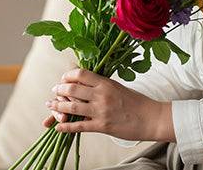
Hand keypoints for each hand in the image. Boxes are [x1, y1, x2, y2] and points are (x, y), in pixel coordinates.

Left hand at [43, 68, 174, 141]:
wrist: (152, 118)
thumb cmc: (137, 102)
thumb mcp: (118, 87)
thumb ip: (101, 84)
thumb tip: (84, 81)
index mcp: (106, 82)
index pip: (79, 74)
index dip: (67, 76)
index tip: (63, 79)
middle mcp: (101, 95)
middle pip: (72, 88)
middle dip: (59, 90)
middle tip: (54, 91)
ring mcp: (101, 111)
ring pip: (72, 107)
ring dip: (57, 106)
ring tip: (50, 105)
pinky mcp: (102, 126)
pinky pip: (79, 126)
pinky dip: (66, 126)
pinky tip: (58, 127)